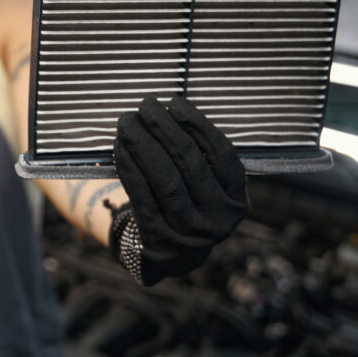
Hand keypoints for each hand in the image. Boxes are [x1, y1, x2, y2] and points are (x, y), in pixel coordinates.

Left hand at [110, 96, 248, 285]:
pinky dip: (129, 168)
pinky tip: (120, 147)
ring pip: (165, 179)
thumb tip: (169, 109)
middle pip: (190, 163)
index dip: (197, 124)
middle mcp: (219, 220)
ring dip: (142, 144)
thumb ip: (200, 156)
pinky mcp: (160, 242)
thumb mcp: (207, 187)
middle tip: (144, 105)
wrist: (174, 254)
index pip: (221, 154)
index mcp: (237, 201)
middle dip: (164, 129)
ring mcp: (190, 235)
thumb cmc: (189, 204)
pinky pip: (142, 197)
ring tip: (127, 122)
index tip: (174, 101)